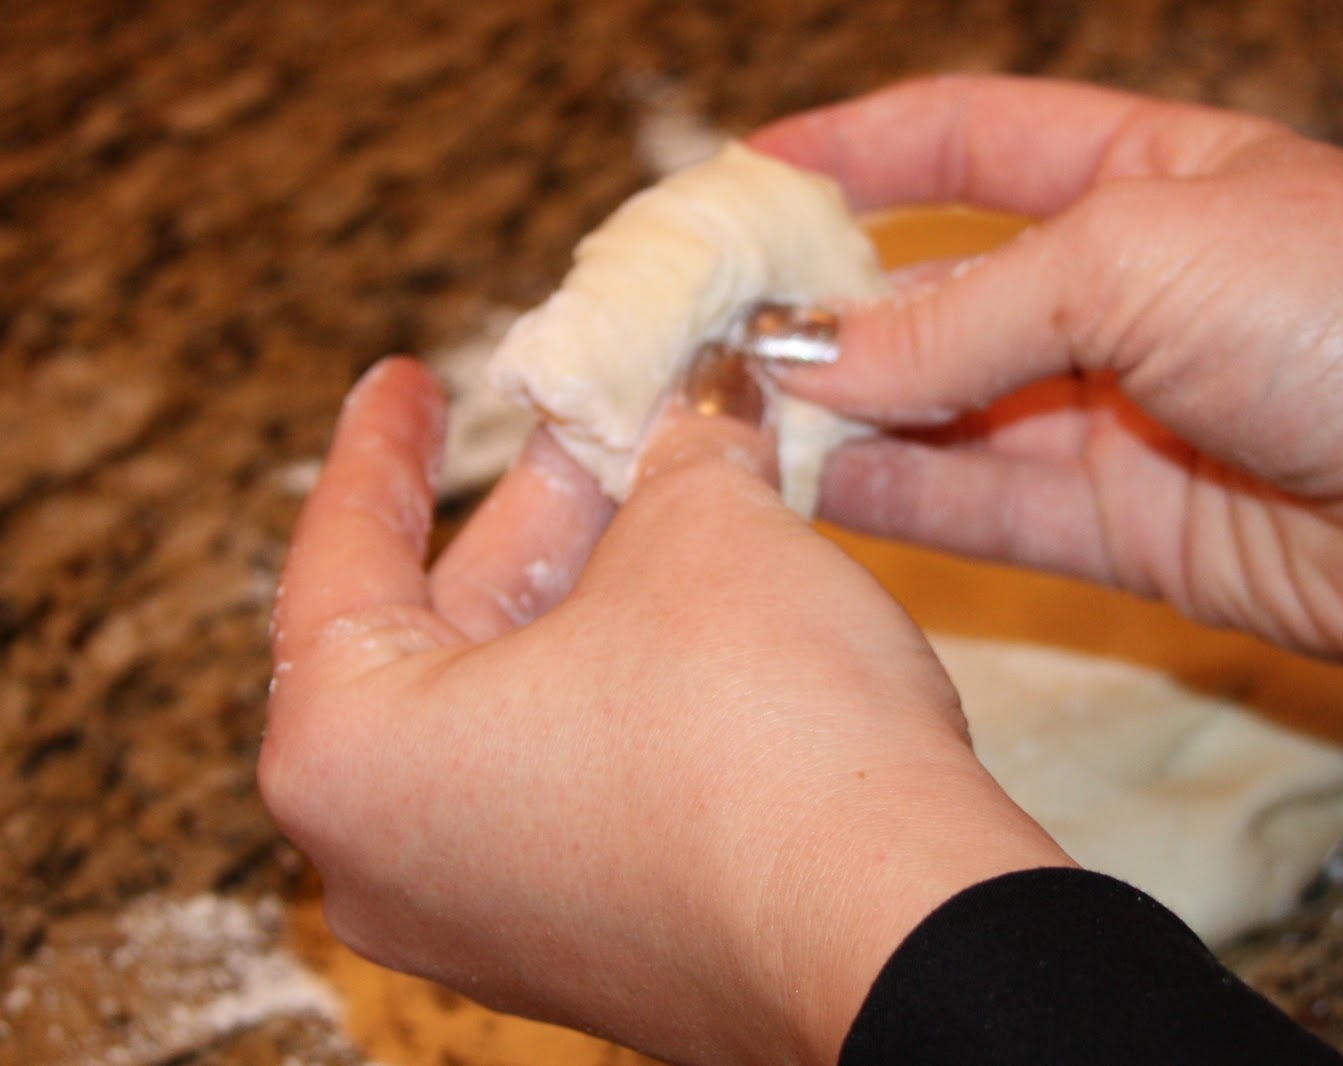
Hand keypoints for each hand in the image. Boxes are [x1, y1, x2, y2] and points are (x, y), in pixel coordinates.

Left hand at [261, 358, 1069, 1065]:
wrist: (895, 927)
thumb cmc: (754, 733)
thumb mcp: (701, 532)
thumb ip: (676, 457)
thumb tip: (702, 417)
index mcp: (352, 755)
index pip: (341, 559)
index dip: (385, 447)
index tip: (402, 381)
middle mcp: (395, 861)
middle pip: (444, 635)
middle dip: (536, 514)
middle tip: (595, 421)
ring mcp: (496, 919)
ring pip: (522, 707)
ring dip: (597, 590)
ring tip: (672, 494)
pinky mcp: (598, 944)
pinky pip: (578, 779)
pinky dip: (627, 681)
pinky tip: (710, 605)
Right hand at [752, 75, 1342, 673]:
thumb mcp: (1140, 258)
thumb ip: (965, 315)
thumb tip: (810, 358)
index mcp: (1142, 175)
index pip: (966, 143)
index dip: (854, 149)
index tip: (741, 175)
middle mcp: (1121, 294)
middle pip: (937, 290)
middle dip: (825, 307)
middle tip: (709, 331)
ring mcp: (1120, 416)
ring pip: (946, 411)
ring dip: (844, 413)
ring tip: (732, 419)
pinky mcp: (1126, 528)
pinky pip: (985, 509)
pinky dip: (900, 500)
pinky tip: (814, 486)